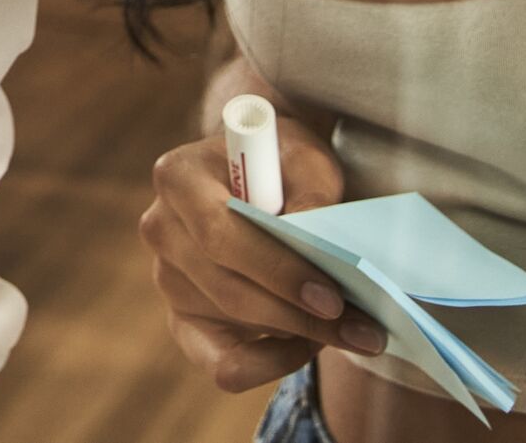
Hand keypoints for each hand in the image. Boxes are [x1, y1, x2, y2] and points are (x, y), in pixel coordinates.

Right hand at [140, 108, 387, 389]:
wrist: (262, 173)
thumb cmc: (284, 165)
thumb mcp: (305, 160)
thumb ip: (311, 195)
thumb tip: (320, 248)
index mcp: (177, 178)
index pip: (219, 236)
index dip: (276, 272)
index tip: (332, 298)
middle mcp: (161, 229)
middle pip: (228, 289)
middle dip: (301, 316)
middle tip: (365, 331)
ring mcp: (168, 278)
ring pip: (233, 324)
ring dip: (297, 335)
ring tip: (349, 327)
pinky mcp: (183, 319)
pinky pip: (223, 364)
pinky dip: (270, 363)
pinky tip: (306, 342)